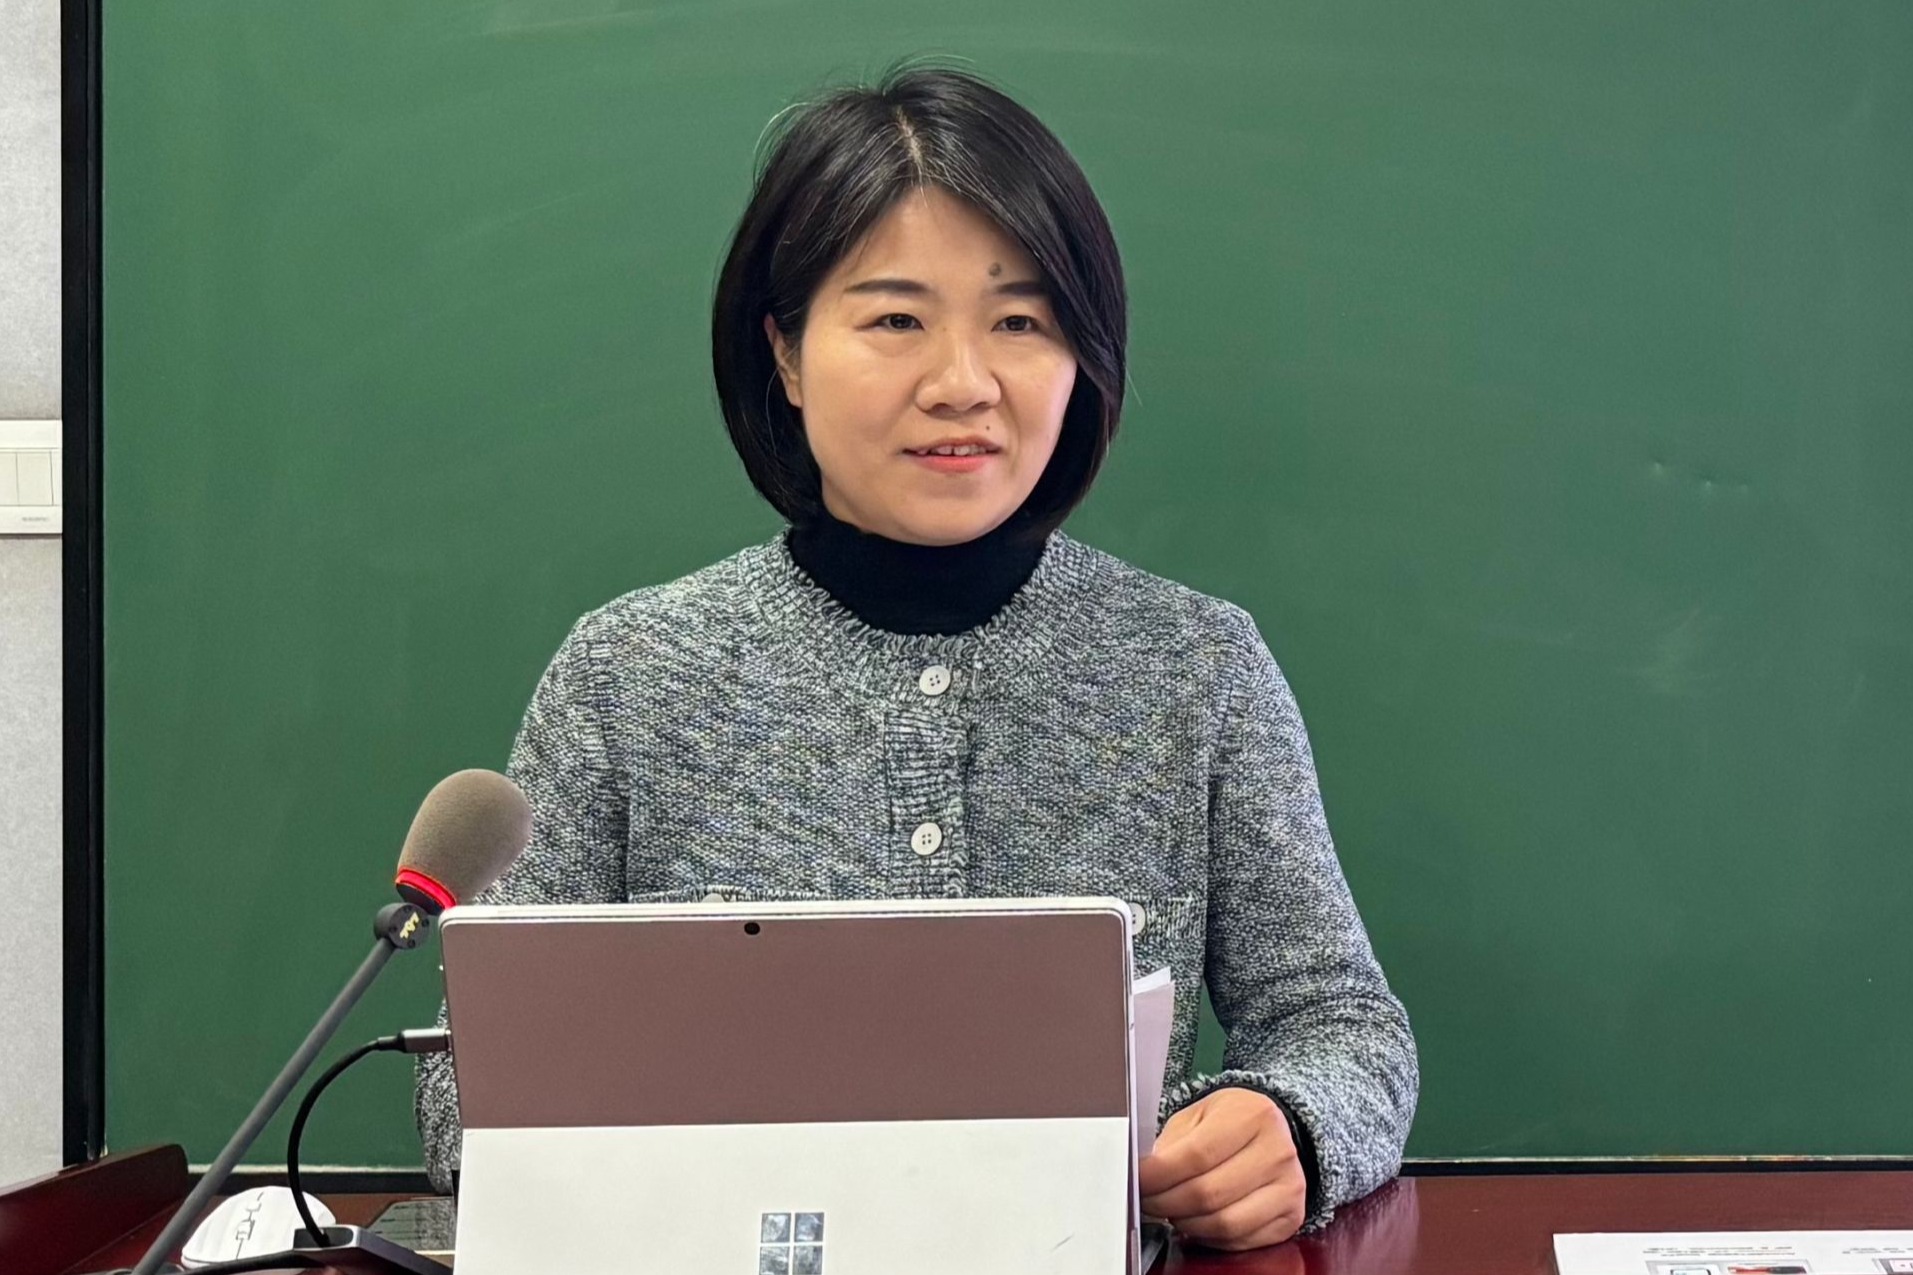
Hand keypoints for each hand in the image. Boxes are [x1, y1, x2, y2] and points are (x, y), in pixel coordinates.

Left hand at [1137, 1086, 1306, 1250]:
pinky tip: (1197, 1220)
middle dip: (1166, 1203)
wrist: (1274, 1131)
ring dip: (1186, 1222)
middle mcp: (1277, 1151)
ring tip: (1171, 1210)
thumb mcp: (1198, 1114)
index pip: (1196, 1155)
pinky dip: (1209, 1236)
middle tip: (1147, 1200)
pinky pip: (1240, 1239)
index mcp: (1252, 1115)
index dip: (1159, 1175)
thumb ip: (1172, 1142)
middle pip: (1208, 1194)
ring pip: (1223, 1223)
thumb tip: (1146, 1176)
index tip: (1138, 1181)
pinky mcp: (1291, 1216)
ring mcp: (1289, 1186)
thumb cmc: (1231, 1121)